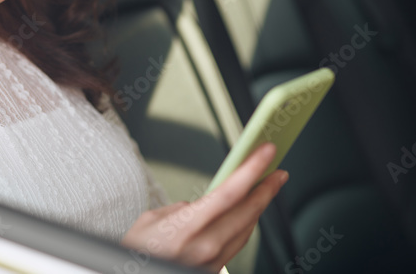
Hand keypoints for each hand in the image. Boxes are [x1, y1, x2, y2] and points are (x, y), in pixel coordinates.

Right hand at [120, 142, 287, 270]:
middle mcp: (205, 248)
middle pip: (247, 213)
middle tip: (277, 171)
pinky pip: (238, 245)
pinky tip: (247, 214)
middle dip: (267, 189)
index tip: (266, 153)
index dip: (251, 170)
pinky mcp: (214, 272)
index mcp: (185, 229)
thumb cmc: (137, 254)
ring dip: (259, 207)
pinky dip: (246, 225)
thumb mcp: (149, 222)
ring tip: (265, 189)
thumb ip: (177, 210)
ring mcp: (212, 263)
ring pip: (247, 230)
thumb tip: (196, 206)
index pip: (229, 193)